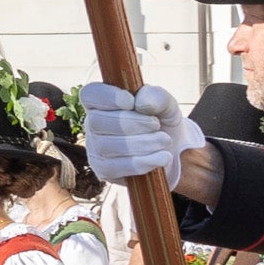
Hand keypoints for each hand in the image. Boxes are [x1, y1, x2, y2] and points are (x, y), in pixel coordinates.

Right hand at [81, 82, 211, 199]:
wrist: (173, 152)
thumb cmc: (162, 122)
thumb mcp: (166, 105)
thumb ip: (157, 97)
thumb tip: (141, 103)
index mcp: (103, 101)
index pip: (90, 94)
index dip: (107, 97)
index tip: (131, 102)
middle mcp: (92, 124)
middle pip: (97, 122)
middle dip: (132, 123)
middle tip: (156, 125)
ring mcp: (95, 148)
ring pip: (106, 146)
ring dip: (141, 143)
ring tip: (164, 141)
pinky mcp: (103, 170)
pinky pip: (114, 167)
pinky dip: (141, 163)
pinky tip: (161, 157)